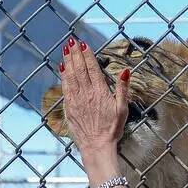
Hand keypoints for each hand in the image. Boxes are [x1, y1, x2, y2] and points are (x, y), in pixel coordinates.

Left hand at [59, 36, 130, 161]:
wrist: (97, 146)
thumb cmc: (112, 129)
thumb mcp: (123, 109)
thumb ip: (123, 88)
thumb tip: (125, 71)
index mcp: (100, 91)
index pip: (92, 68)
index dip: (87, 55)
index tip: (84, 44)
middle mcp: (86, 93)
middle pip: (79, 68)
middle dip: (75, 53)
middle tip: (72, 41)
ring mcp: (76, 99)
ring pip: (70, 75)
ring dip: (68, 61)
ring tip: (66, 49)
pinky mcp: (69, 107)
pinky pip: (65, 87)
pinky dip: (63, 75)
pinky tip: (62, 68)